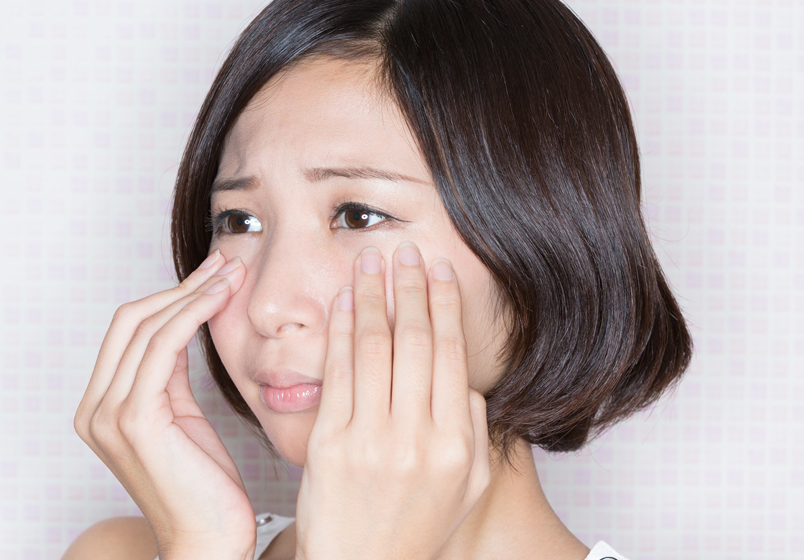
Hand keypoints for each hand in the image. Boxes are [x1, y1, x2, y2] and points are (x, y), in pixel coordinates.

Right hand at [74, 251, 256, 559]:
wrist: (207, 541)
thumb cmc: (203, 487)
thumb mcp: (182, 417)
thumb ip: (171, 374)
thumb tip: (182, 322)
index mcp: (99, 406)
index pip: (128, 331)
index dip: (170, 294)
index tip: (212, 273)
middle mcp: (94, 409)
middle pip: (130, 320)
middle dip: (181, 285)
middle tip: (225, 264)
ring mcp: (108, 415)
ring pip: (146, 328)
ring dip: (192, 294)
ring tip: (231, 275)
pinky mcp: (135, 420)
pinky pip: (162, 348)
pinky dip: (191, 316)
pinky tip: (219, 300)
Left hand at [294, 242, 491, 559]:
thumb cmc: (416, 527)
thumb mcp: (466, 486)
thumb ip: (474, 428)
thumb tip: (463, 377)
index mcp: (455, 444)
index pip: (449, 356)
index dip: (443, 305)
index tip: (437, 270)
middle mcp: (415, 438)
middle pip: (414, 343)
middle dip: (409, 288)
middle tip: (406, 251)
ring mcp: (369, 440)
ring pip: (373, 350)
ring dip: (372, 297)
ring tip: (371, 261)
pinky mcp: (329, 444)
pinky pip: (337, 374)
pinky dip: (340, 332)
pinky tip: (343, 303)